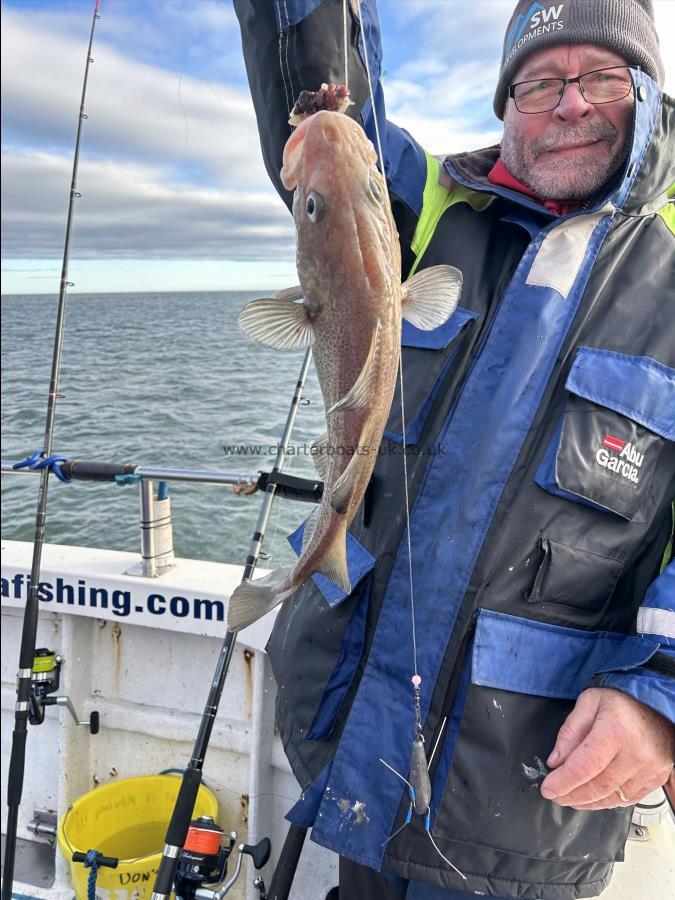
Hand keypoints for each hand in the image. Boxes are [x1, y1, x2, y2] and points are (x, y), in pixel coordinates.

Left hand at [540, 687, 674, 809]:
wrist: (655, 706)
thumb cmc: (621, 703)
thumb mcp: (588, 703)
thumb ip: (570, 731)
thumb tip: (556, 761)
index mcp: (616, 731)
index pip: (584, 766)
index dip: (563, 781)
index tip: (548, 789)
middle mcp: (636, 754)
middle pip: (597, 787)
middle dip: (571, 795)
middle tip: (556, 795)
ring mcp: (649, 770)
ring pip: (611, 798)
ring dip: (587, 802)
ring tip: (570, 798)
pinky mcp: (656, 779)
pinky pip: (627, 800)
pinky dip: (606, 802)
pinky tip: (592, 798)